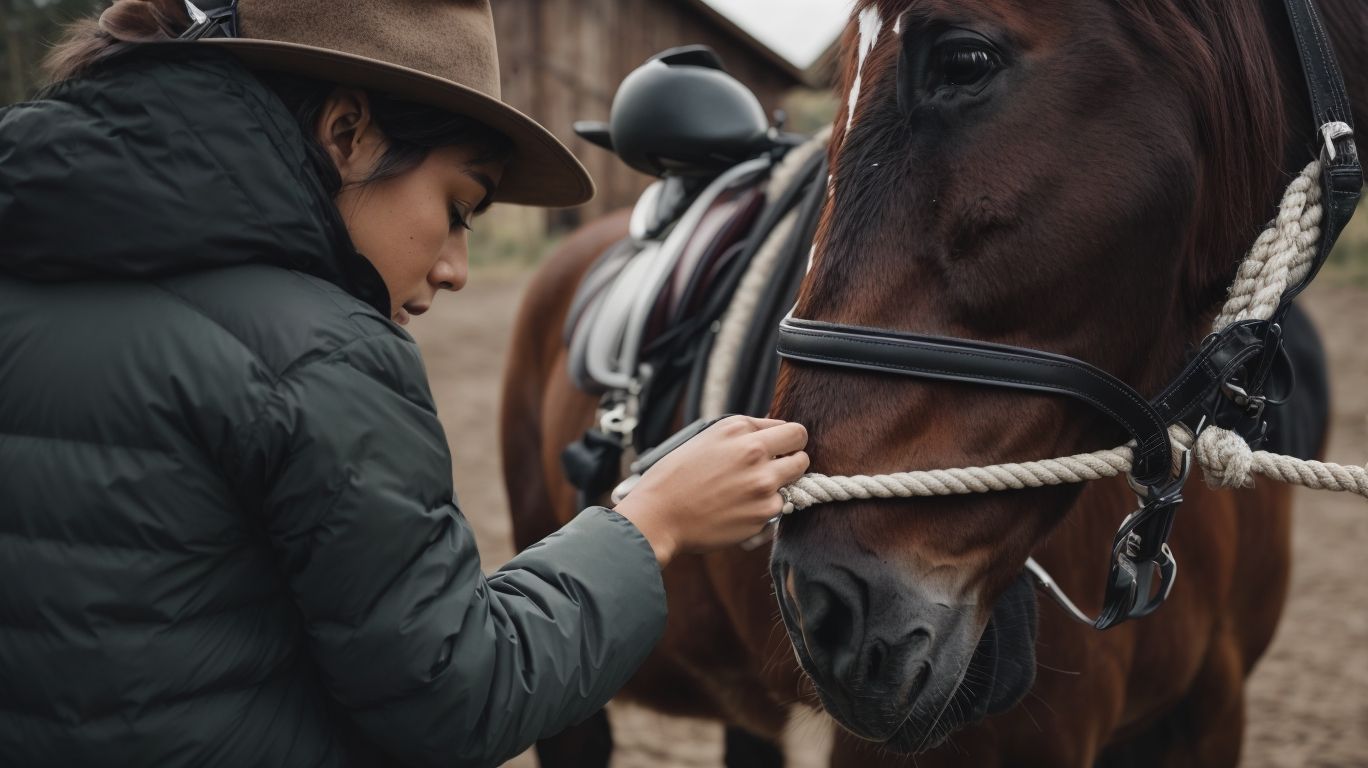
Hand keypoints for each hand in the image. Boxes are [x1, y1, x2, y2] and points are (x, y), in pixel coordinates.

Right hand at [615, 415, 808, 565]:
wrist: (658, 516)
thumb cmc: (675, 477)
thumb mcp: (706, 438)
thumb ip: (745, 432)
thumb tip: (776, 433)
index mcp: (739, 430)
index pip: (792, 431)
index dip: (786, 443)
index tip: (777, 452)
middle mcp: (755, 452)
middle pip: (802, 454)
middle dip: (791, 462)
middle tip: (772, 471)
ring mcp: (763, 484)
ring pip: (796, 483)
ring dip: (780, 487)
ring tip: (751, 493)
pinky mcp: (764, 514)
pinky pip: (779, 509)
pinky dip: (765, 512)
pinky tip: (740, 511)